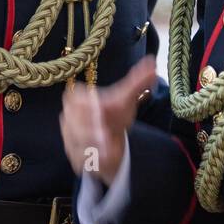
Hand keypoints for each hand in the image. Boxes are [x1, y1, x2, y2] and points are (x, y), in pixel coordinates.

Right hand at [59, 55, 157, 186]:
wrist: (109, 143)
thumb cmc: (114, 116)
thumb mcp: (126, 99)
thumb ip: (137, 81)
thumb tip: (153, 63)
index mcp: (80, 100)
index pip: (74, 97)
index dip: (86, 103)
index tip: (101, 107)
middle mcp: (71, 119)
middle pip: (73, 121)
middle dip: (89, 129)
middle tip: (105, 136)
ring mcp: (70, 138)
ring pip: (76, 142)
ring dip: (92, 146)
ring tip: (108, 152)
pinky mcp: (74, 157)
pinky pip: (80, 159)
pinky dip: (93, 160)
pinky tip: (104, 160)